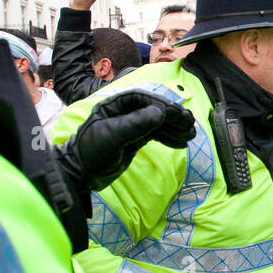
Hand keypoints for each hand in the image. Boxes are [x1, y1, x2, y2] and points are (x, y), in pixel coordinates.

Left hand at [56, 89, 195, 192]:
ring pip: (157, 122)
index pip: (142, 98)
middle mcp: (124, 112)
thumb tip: (160, 114)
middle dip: (173, 117)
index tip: (177, 114)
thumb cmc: (91, 152)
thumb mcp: (111, 137)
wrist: (81, 174)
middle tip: (190, 124)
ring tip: (191, 135)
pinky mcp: (135, 138)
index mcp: (115, 105)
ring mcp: (130, 125)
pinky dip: (169, 137)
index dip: (161, 104)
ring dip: (174, 128)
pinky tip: (182, 143)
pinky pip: (155, 134)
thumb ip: (134, 124)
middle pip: (153, 109)